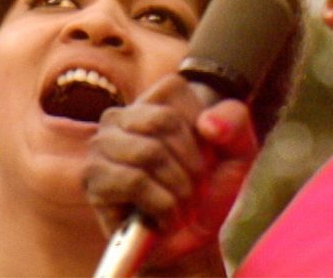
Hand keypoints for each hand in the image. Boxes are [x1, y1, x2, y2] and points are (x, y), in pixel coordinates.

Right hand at [83, 72, 257, 266]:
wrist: (192, 239)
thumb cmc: (211, 189)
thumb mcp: (238, 153)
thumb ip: (235, 123)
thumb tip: (207, 124)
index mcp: (154, 98)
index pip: (177, 93)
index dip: (200, 132)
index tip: (204, 157)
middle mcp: (121, 115)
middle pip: (163, 121)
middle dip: (191, 164)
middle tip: (193, 188)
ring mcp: (101, 146)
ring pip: (148, 152)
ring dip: (178, 188)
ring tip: (179, 203)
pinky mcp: (93, 179)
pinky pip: (134, 181)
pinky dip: (161, 205)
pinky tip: (163, 216)